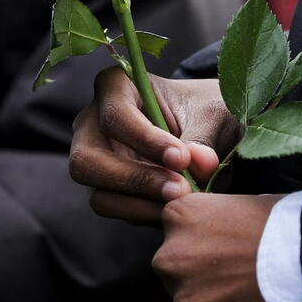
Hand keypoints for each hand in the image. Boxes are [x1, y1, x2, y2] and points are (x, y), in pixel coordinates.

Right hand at [70, 67, 240, 224]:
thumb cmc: (207, 110)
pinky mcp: (107, 189)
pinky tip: (177, 210)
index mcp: (115, 86)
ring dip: (141, 205)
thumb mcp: (213, 114)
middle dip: (135, 179)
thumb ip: (204, 138)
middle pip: (87, 161)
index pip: (115, 115)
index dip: (146, 141)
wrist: (210, 129)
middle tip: (180, 190)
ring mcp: (96, 160)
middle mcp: (93, 123)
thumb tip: (201, 165)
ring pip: (97, 194)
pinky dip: (146, 215)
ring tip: (182, 202)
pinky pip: (115, 210)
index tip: (182, 158)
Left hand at [153, 192, 281, 301]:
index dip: (201, 243)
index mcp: (180, 217)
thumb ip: (215, 220)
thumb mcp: (245, 203)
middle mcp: (172, 259)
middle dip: (201, 280)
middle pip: (174, 276)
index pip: (174, 234)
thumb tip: (213, 236)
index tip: (225, 249)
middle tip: (240, 279)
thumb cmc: (292, 227)